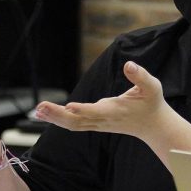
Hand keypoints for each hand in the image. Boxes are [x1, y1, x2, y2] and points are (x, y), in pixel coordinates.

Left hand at [34, 61, 166, 139]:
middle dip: (58, 115)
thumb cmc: (152, 103)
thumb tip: (129, 65)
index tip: (69, 106)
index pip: (96, 112)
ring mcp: (98, 123)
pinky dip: (59, 119)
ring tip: (38, 110)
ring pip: (73, 124)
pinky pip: (73, 124)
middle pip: (77, 121)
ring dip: (55, 118)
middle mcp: (103, 120)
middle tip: (41, 107)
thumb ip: (141, 76)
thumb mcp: (152, 87)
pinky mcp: (95, 123)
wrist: (153, 126)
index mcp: (116, 111)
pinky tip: (44, 114)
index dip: (83, 109)